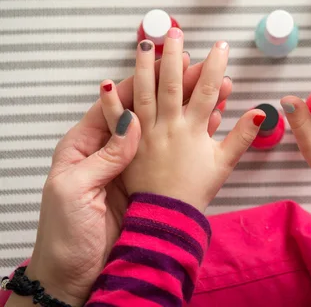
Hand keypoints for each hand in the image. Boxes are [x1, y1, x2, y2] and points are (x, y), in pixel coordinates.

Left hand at [8, 53, 230, 306]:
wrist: (77, 276)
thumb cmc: (66, 233)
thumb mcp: (75, 190)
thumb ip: (104, 156)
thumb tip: (132, 121)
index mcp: (84, 145)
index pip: (118, 103)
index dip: (142, 80)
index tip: (166, 61)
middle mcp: (111, 149)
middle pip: (146, 108)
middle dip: (172, 85)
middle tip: (197, 64)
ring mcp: (133, 165)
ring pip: (166, 125)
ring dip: (190, 105)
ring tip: (215, 86)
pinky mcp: (149, 182)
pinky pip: (175, 150)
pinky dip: (196, 133)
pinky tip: (216, 118)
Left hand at [101, 29, 263, 211]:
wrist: (163, 224)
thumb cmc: (194, 195)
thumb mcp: (222, 167)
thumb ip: (240, 139)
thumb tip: (261, 112)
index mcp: (192, 132)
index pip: (205, 91)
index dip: (214, 67)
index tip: (220, 46)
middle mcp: (167, 129)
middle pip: (172, 86)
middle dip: (176, 58)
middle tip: (178, 33)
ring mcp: (144, 137)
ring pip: (143, 95)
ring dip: (144, 68)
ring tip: (145, 44)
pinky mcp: (126, 149)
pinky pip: (115, 122)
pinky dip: (110, 103)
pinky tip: (104, 83)